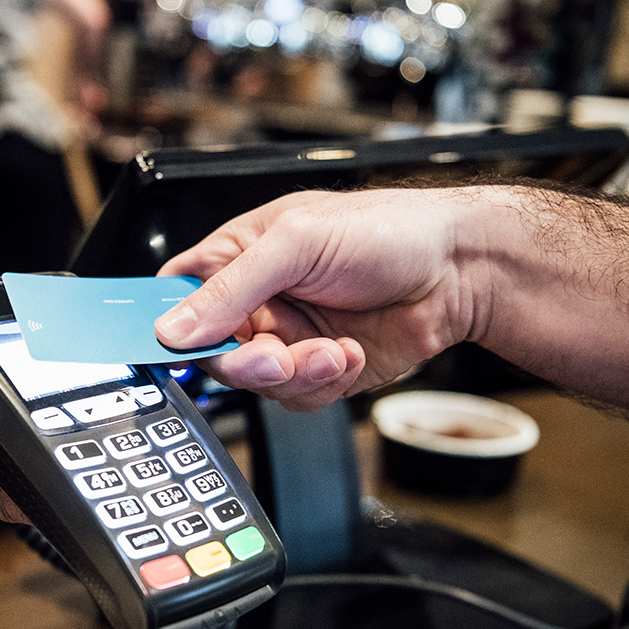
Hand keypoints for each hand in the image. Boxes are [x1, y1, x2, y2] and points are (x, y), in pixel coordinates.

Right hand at [155, 188, 478, 410]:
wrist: (461, 269)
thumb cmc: (388, 230)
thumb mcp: (296, 243)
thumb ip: (229, 288)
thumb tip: (174, 327)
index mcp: (238, 257)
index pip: (176, 297)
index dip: (166, 325)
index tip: (170, 349)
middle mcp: (258, 302)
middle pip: (214, 354)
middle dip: (247, 362)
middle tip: (275, 356)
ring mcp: (288, 339)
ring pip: (257, 385)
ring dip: (296, 374)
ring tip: (331, 349)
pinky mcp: (320, 370)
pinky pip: (298, 399)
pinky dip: (325, 383)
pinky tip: (351, 353)